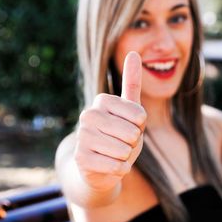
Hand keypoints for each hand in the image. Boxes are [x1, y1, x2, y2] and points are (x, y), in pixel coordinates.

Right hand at [74, 51, 145, 189]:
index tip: (130, 127)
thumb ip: (132, 84)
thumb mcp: (131, 111)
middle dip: (133, 143)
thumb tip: (134, 53)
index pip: (139, 115)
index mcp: (102, 101)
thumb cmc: (120, 136)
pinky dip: (120, 169)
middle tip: (122, 143)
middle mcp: (88, 115)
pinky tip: (111, 166)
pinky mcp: (80, 158)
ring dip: (126, 157)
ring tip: (116, 154)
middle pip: (131, 133)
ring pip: (123, 150)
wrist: (101, 166)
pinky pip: (115, 166)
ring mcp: (82, 136)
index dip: (140, 126)